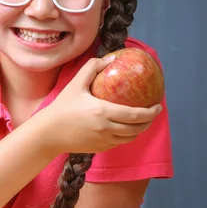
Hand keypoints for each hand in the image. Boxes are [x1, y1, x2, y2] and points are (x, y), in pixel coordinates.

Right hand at [38, 55, 162, 153]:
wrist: (48, 133)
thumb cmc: (61, 107)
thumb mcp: (76, 84)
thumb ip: (92, 67)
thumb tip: (111, 58)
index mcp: (103, 111)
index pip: (136, 114)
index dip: (151, 112)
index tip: (158, 106)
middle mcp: (106, 128)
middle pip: (138, 128)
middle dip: (149, 121)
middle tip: (152, 112)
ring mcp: (104, 141)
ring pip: (130, 138)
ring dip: (138, 130)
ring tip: (139, 121)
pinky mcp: (99, 149)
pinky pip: (119, 143)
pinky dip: (125, 136)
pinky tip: (122, 128)